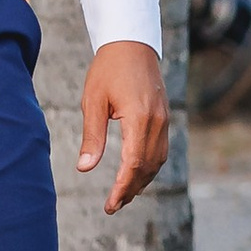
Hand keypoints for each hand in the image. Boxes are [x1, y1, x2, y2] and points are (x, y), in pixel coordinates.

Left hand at [79, 42, 170, 211]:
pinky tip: (135, 174)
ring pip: (157, 162)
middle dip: (130, 190)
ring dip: (141, 181)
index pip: (133, 165)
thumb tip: (85, 168)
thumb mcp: (93, 101)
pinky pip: (160, 150)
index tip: (110, 205)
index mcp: (140, 119)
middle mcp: (158, 123)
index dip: (121, 188)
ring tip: (122, 195)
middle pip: (147, 168)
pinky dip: (148, 167)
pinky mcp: (165, 118)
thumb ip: (92, 136)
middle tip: (113, 206)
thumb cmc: (107, 69)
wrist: (132, 44)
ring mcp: (165, 121)